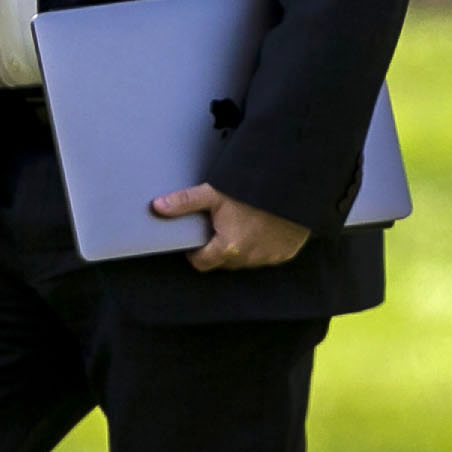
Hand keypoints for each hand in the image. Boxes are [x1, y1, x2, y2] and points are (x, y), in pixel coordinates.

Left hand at [150, 184, 310, 272]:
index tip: (198, 236)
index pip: (201, 263)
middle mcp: (248, 260)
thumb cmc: (253, 192)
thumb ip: (185, 202)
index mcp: (227, 248)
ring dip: (240, 248)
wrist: (294, 187)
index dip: (196, 251)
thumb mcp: (215, 194)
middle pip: (223, 261)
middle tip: (220, 224)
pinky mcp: (285, 254)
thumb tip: (157, 207)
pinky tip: (262, 227)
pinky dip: (262, 246)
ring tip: (241, 224)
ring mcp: (268, 259)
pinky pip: (267, 256)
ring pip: (245, 260)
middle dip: (218, 247)